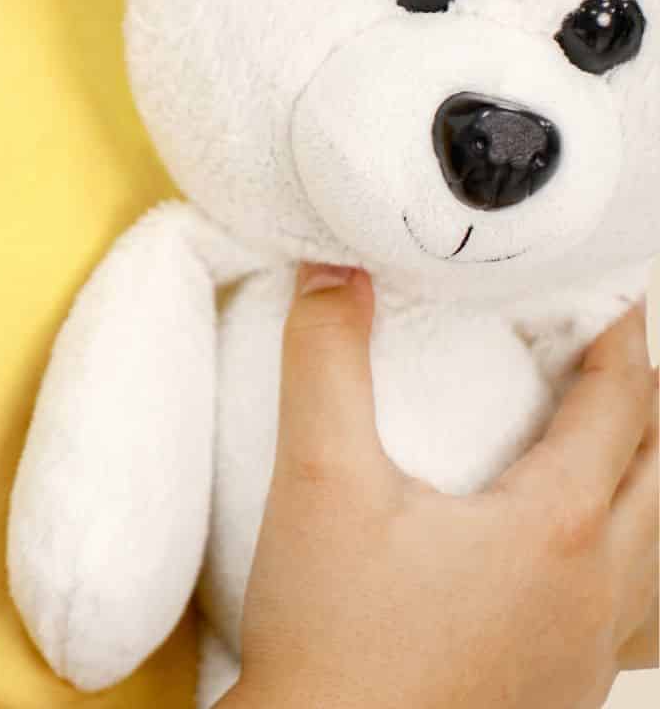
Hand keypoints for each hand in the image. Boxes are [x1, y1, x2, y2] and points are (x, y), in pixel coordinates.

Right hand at [226, 266, 655, 708]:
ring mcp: (586, 654)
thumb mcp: (317, 484)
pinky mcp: (560, 697)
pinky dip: (636, 570)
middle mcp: (596, 592)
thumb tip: (334, 277)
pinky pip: (637, 620)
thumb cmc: (333, 642)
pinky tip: (593, 576)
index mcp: (556, 529)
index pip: (620, 408)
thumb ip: (325, 366)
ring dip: (652, 491)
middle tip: (620, 361)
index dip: (621, 343)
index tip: (616, 303)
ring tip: (626, 459)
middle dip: (649, 408)